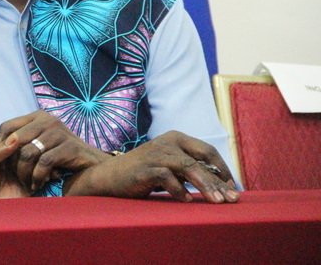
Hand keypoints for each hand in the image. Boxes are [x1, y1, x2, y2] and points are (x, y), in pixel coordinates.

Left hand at [0, 110, 108, 192]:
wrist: (92, 174)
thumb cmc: (57, 164)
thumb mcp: (27, 154)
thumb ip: (2, 151)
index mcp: (36, 117)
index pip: (7, 126)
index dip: (0, 145)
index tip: (3, 164)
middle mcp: (48, 120)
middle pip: (16, 140)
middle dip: (12, 162)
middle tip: (14, 176)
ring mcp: (60, 131)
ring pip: (29, 152)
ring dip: (24, 172)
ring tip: (27, 183)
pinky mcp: (70, 146)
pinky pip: (45, 161)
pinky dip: (38, 176)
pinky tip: (38, 184)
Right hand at [65, 131, 239, 203]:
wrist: (109, 176)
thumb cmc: (144, 173)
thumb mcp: (170, 166)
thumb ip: (190, 169)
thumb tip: (221, 184)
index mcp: (176, 138)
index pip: (207, 151)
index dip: (222, 169)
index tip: (232, 188)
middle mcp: (167, 142)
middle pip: (200, 160)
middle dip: (218, 181)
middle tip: (231, 199)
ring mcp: (156, 154)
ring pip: (189, 168)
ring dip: (206, 186)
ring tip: (217, 202)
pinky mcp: (145, 168)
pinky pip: (168, 178)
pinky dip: (179, 191)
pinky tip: (186, 201)